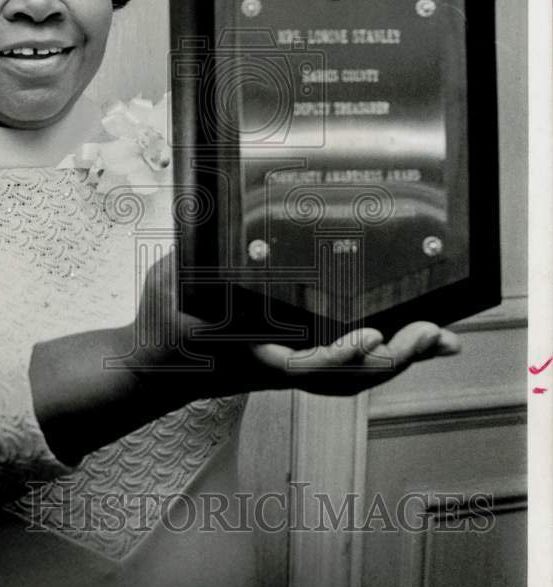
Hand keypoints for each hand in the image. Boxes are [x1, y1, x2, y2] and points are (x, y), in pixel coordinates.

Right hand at [135, 253, 460, 398]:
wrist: (150, 372)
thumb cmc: (160, 322)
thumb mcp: (169, 280)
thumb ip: (199, 250)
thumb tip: (217, 206)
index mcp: (244, 350)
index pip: (300, 362)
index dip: (339, 354)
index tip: (371, 336)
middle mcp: (273, 367)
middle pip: (344, 378)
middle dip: (393, 359)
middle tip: (434, 334)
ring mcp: (284, 372)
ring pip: (349, 380)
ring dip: (396, 362)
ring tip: (436, 339)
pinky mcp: (289, 367)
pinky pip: (341, 373)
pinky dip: (377, 361)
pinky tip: (402, 343)